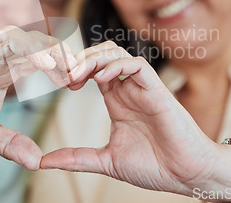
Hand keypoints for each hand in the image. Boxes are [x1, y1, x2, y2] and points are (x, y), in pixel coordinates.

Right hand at [0, 24, 75, 170]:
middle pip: (33, 44)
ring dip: (31, 46)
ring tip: (48, 62)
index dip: (59, 66)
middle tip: (74, 69)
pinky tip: (4, 42)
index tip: (76, 82)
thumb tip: (36, 161)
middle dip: (54, 53)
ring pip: (11, 37)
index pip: (41, 59)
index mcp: (8, 70)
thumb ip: (11, 143)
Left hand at [40, 41, 222, 195]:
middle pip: (101, 54)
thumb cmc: (154, 166)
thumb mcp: (106, 161)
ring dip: (93, 58)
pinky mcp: (157, 90)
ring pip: (117, 53)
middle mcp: (128, 89)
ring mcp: (142, 88)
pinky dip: (117, 65)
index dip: (72, 70)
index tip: (57, 82)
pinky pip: (137, 64)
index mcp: (116, 100)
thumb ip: (77, 158)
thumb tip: (44, 162)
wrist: (186, 176)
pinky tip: (101, 78)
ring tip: (77, 75)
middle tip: (63, 75)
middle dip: (79, 59)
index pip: (92, 70)